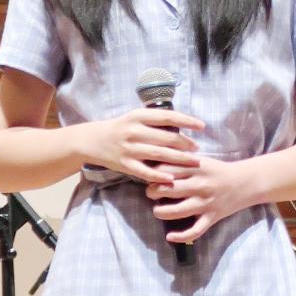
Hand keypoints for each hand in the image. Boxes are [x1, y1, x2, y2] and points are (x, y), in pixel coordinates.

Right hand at [73, 106, 205, 185]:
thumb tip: (183, 124)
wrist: (92, 140)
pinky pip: (145, 171)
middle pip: (167, 137)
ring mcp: (129, 148)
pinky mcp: (125, 164)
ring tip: (194, 162)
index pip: (168, 116)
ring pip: (160, 154)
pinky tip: (171, 179)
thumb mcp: (135, 117)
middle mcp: (134, 131)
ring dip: (180, 159)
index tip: (202, 126)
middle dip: (186, 143)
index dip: (187, 121)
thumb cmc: (120, 128)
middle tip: (198, 148)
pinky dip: (159, 175)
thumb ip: (155, 120)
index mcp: (138, 116)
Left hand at [147, 151, 258, 245]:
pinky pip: (195, 231)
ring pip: (177, 211)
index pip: (166, 170)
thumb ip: (180, 161)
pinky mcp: (212, 217)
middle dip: (153, 192)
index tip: (150, 177)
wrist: (246, 182)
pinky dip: (181, 236)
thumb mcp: (201, 160)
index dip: (153, 175)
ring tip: (158, 210)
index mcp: (196, 168)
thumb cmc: (218, 171)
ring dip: (161, 212)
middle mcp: (200, 185)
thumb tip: (154, 163)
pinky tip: (169, 236)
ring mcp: (206, 203)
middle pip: (168, 190)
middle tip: (151, 193)